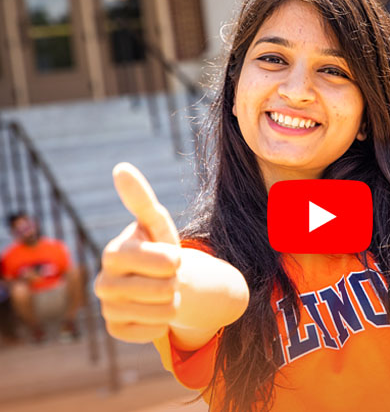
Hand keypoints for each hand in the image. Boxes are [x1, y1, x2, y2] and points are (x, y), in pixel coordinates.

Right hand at [94, 163, 180, 342]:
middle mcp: (103, 282)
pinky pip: (156, 332)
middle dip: (175, 282)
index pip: (166, 262)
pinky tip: (152, 310)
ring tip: (161, 292)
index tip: (169, 256)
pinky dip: (163, 322)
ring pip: (165, 313)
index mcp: (113, 253)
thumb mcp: (157, 224)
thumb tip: (120, 167)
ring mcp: (107, 309)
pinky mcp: (115, 330)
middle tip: (165, 276)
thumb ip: (141, 198)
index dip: (176, 259)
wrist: (157, 281)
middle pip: (166, 290)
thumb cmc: (157, 248)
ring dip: (172, 303)